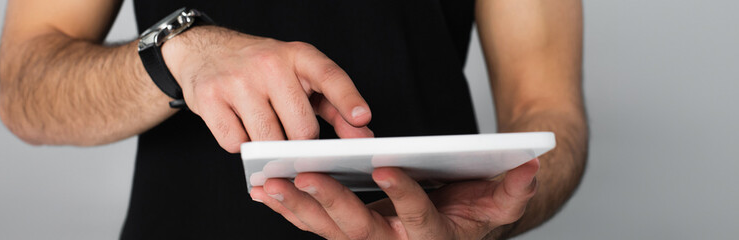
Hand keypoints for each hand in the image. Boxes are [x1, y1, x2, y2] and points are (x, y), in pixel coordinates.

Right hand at [162, 26, 372, 151]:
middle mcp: (269, 63)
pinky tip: (238, 124)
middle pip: (301, 128)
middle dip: (299, 141)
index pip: (330, 77)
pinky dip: (241, 144)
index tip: (362, 118)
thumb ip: (335, 107)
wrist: (206, 51)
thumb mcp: (301, 77)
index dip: (348, 99)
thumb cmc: (262, 71)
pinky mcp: (209, 98)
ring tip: (263, 125)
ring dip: (269, 145)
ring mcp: (237, 80)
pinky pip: (236, 144)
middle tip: (289, 131)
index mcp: (298, 55)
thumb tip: (363, 137)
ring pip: (268, 141)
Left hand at [250, 159, 539, 239]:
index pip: (417, 219)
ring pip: (328, 230)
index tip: (385, 167)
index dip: (403, 195)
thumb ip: (513, 190)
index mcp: (432, 237)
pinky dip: (291, 209)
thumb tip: (530, 167)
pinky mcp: (346, 234)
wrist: (455, 230)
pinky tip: (267, 191)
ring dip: (299, 207)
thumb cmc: (472, 213)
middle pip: (360, 229)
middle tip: (307, 176)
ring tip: (273, 184)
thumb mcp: (498, 204)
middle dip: (332, 203)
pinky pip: (314, 225)